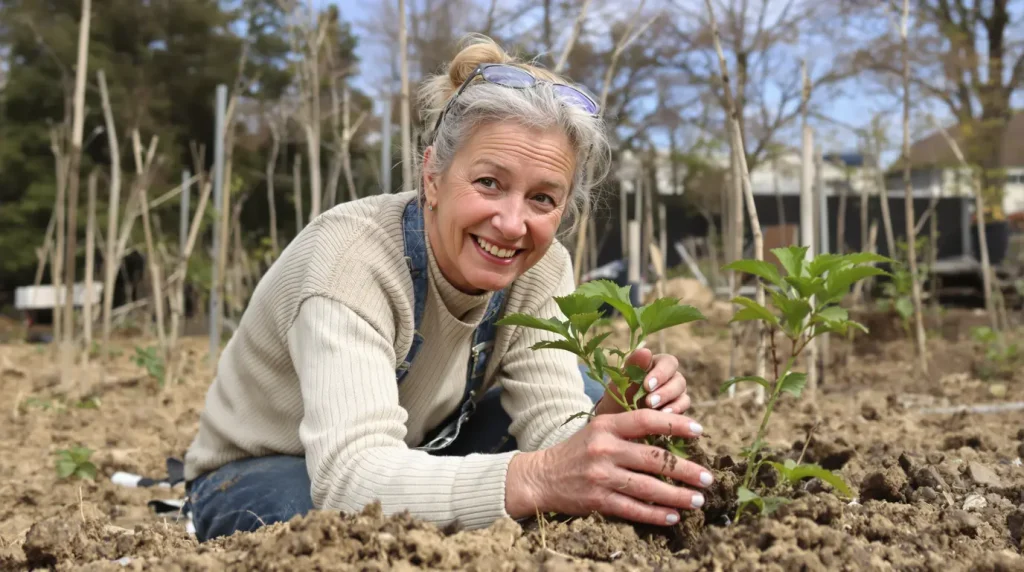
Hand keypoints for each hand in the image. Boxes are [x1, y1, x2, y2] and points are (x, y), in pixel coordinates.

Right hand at [504, 408, 711, 525]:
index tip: (699, 431)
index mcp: (606, 426)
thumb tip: (670, 432)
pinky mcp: (597, 500)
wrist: (542, 476)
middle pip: (654, 459)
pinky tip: (672, 517)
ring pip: (647, 487)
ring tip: (697, 500)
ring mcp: (600, 476)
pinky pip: (632, 509)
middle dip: (685, 470)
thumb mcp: (598, 429)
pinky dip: (654, 514)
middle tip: (708, 478)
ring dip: (676, 496)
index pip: (647, 421)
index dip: (675, 424)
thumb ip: (629, 427)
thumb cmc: (578, 450)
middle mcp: (604, 449)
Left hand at [594, 348, 689, 415]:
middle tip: (649, 402)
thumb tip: (646, 351)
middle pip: (679, 379)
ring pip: (683, 395)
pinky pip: (683, 409)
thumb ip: (633, 364)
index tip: (647, 386)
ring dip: (671, 403)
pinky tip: (663, 418)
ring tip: (656, 412)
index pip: (668, 362)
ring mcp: (676, 394)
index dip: (661, 373)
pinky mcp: (678, 409)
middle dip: (665, 391)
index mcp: (657, 364)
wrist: (617, 416)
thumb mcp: (621, 380)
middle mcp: (670, 378)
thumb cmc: (619, 393)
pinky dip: (675, 413)